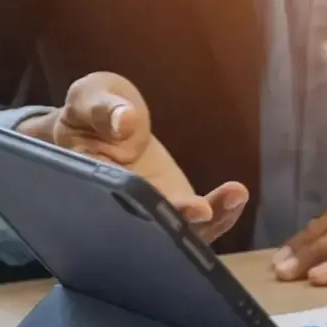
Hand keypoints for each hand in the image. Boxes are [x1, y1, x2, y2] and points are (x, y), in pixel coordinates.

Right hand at [17, 71, 248, 242]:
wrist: (102, 123)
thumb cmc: (91, 110)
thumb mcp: (90, 97)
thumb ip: (101, 107)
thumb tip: (125, 122)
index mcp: (91, 183)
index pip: (113, 201)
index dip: (138, 206)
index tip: (159, 201)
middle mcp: (120, 210)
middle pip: (148, 227)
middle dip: (176, 223)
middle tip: (202, 211)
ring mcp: (151, 212)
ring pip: (178, 230)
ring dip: (208, 220)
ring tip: (234, 195)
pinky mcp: (174, 205)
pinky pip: (197, 217)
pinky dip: (219, 211)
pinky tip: (236, 194)